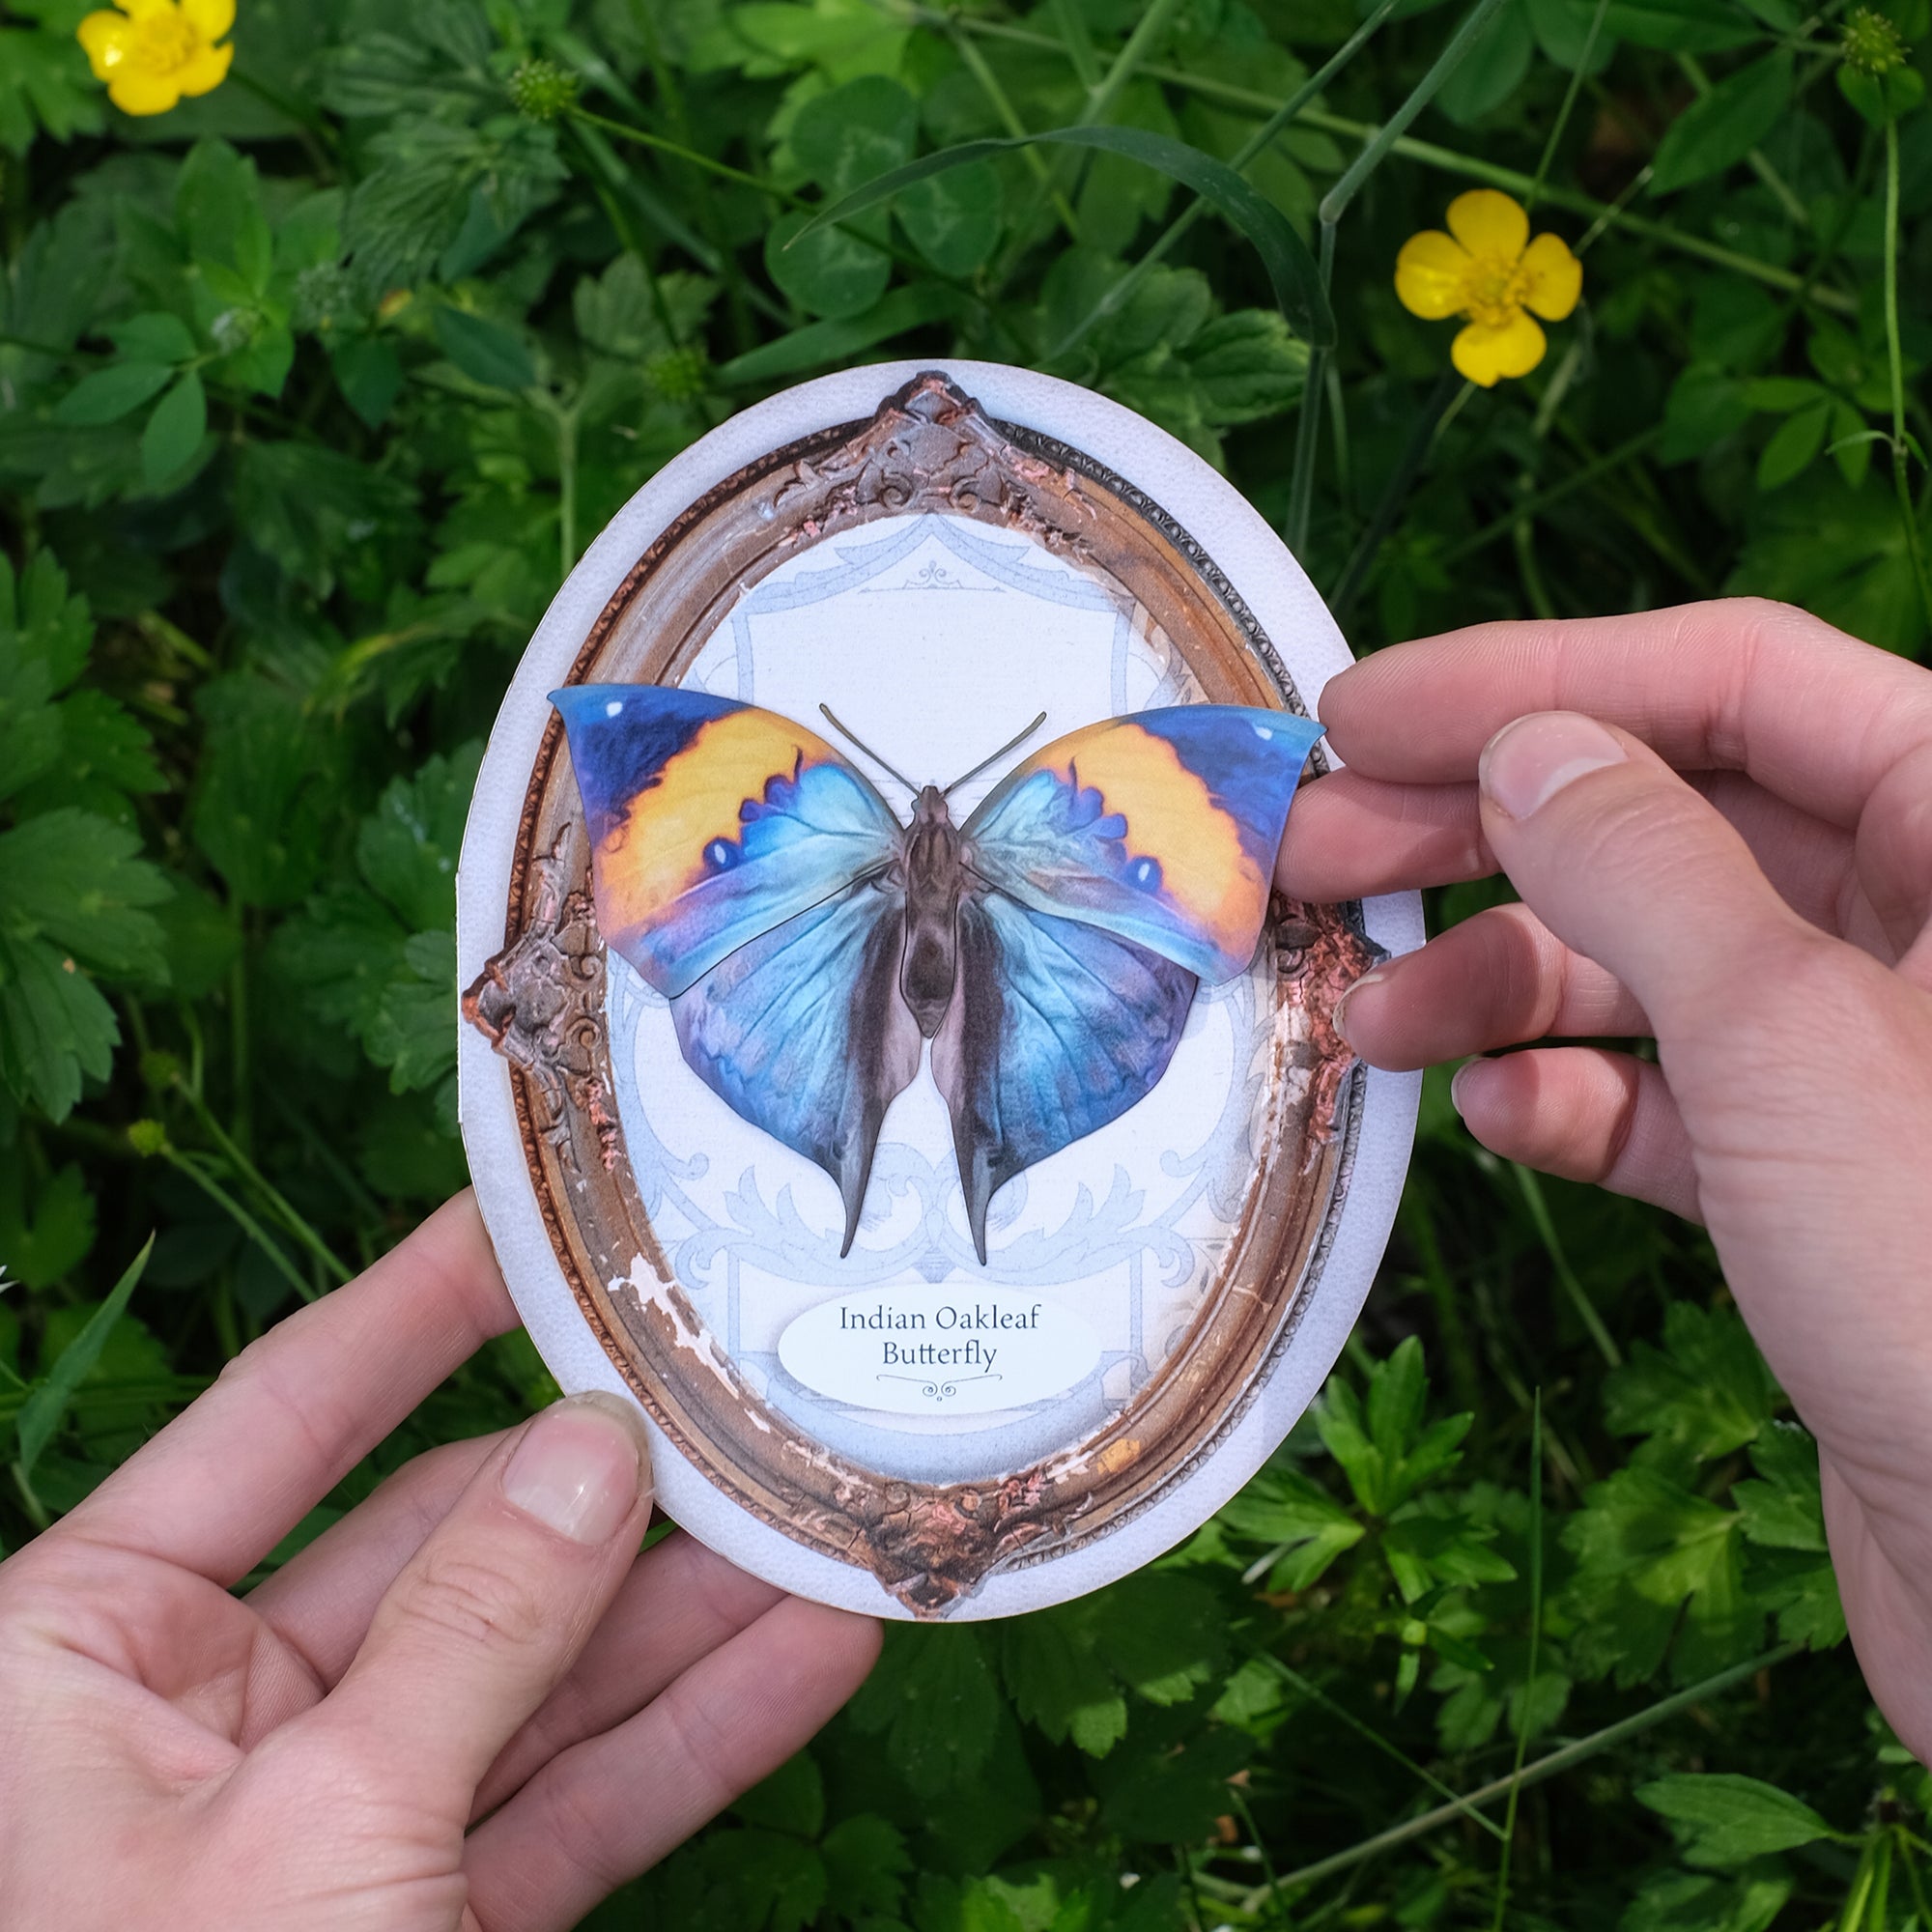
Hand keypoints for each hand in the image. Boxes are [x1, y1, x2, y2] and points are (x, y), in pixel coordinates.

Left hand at [0, 1192, 879, 1929]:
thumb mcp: (309, 1833)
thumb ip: (467, 1632)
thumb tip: (595, 1447)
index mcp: (78, 1654)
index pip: (282, 1421)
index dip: (415, 1311)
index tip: (535, 1216)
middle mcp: (202, 1717)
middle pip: (443, 1547)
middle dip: (606, 1479)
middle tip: (744, 1376)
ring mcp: (330, 1824)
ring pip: (533, 1678)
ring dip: (683, 1607)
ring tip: (822, 1507)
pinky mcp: (425, 1920)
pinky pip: (565, 1806)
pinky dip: (684, 1741)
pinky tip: (806, 1656)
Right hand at [1275, 599, 1931, 1755]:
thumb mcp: (1790, 1038)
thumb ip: (1647, 865)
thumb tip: (1524, 747)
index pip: (1739, 678)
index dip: (1534, 678)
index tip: (1358, 715)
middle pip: (1673, 811)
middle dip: (1484, 828)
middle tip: (1312, 852)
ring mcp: (1873, 1056)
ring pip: (1652, 958)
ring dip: (1499, 976)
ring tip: (1372, 1020)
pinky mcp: (1824, 1178)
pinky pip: (1669, 1093)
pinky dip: (1572, 1094)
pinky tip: (1501, 1118)